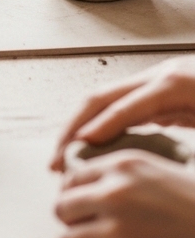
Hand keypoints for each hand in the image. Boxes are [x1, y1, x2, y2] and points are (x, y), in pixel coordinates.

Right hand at [52, 58, 194, 168]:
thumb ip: (188, 144)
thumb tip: (150, 161)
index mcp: (175, 84)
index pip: (126, 107)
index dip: (98, 129)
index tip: (75, 151)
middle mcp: (160, 76)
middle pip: (102, 96)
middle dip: (73, 127)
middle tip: (57, 159)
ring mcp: (157, 80)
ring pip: (105, 99)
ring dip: (79, 127)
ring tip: (64, 157)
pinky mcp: (158, 90)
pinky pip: (119, 105)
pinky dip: (99, 126)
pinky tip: (90, 148)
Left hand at [56, 151, 194, 237]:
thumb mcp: (164, 170)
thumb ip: (126, 173)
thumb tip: (91, 185)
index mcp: (123, 165)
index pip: (71, 178)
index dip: (77, 196)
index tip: (86, 208)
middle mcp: (114, 194)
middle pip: (61, 210)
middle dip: (76, 223)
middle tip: (93, 232)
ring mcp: (117, 232)